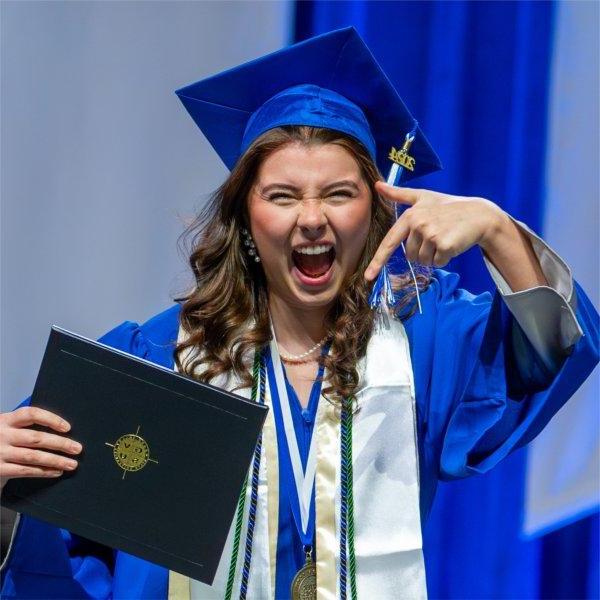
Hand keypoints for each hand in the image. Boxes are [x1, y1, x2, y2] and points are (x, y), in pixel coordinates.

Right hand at [0, 406, 81, 490]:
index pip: (30, 414)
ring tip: (72, 463)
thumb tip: (59, 429)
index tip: (67, 427)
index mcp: (5, 420)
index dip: (51, 419)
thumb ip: (23, 426)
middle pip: (36, 438)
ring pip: (33, 456)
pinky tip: (56, 471)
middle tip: (78, 449)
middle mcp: (1, 435)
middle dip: (60, 444)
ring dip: (56, 460)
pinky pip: (26, 470)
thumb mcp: (5, 427)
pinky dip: (43, 471)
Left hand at [364, 182, 505, 280]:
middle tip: (437, 237)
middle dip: (423, 252)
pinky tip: (453, 244)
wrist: (478, 214)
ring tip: (445, 238)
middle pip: (411, 256)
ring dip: (434, 256)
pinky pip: (438, 263)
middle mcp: (418, 224)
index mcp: (410, 215)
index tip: (369, 276)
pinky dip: (445, 258)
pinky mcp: (444, 245)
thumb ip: (399, 194)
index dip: (378, 261)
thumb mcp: (423, 197)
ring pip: (424, 261)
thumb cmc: (449, 206)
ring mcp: (431, 234)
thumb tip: (377, 185)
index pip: (389, 242)